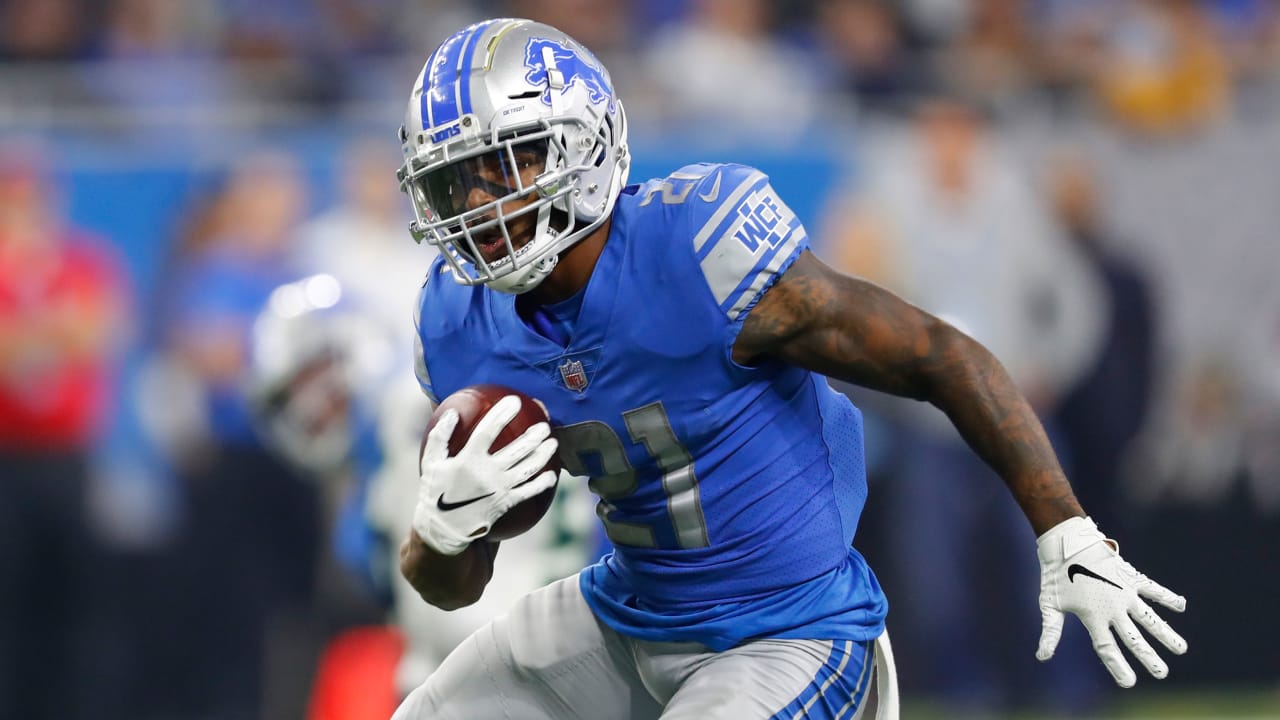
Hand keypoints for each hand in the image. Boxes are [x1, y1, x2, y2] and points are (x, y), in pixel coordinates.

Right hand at [411, 395, 558, 554]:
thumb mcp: (430, 462)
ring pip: (528, 468)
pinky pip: (529, 492)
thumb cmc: (436, 491)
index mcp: (467, 460)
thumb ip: (440, 436)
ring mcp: (499, 489)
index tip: (514, 401)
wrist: (443, 529)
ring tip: (553, 443)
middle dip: (535, 435)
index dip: (502, 414)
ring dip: (543, 455)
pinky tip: (552, 475)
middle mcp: (487, 473)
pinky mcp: (506, 503)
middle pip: (518, 449)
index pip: (488, 431)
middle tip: (545, 425)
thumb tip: (452, 412)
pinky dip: (542, 483)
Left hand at [1036, 516, 1186, 686]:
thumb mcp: (1049, 604)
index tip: (1129, 683)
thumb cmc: (1055, 574)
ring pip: (1150, 618)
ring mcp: (1125, 593)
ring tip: (1181, 649)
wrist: (1067, 542)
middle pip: (1133, 638)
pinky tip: (1182, 605)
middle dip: (1149, 658)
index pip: (1107, 649)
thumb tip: (1042, 657)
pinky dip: (1167, 596)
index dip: (1118, 667)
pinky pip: (1153, 589)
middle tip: (1162, 674)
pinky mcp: (1131, 577)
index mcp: (1093, 617)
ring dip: (1166, 634)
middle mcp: (1113, 608)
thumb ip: (1050, 632)